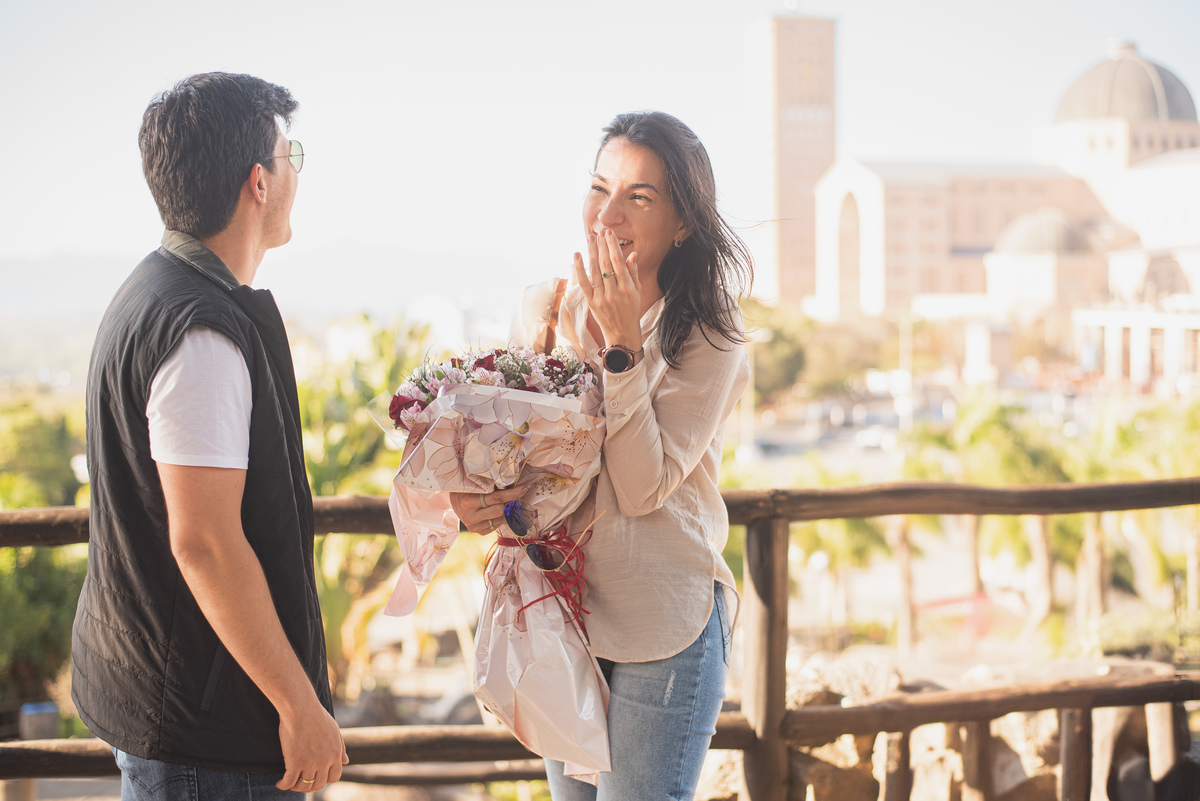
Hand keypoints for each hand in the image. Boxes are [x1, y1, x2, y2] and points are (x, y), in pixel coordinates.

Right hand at [276, 699, 347, 792]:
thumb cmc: (316, 716)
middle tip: (301, 782)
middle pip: (319, 784)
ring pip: (304, 786)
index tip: (317, 778)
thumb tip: (346, 761)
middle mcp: (325, 761)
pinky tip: (279, 783)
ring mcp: (310, 763)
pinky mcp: (295, 763)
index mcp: (336, 754)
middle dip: (310, 786)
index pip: (334, 777)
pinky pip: (289, 782)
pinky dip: (283, 785)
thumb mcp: (334, 730)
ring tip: (290, 783)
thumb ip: (341, 747)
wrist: (301, 708)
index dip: (325, 780)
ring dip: (296, 787)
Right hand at [449, 485, 526, 533]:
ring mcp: (473, 526)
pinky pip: (497, 525)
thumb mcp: (474, 483)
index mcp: (468, 502)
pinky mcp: (478, 532)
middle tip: (519, 494)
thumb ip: (491, 485)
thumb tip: (514, 484)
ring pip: (500, 520)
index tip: (524, 488)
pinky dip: (501, 517)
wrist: (453, 501)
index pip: (496, 498)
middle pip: (500, 511)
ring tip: (509, 501)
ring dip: (508, 510)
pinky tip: (500, 510)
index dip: (512, 493)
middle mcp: (470, 517)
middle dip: (511, 502)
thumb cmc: (466, 487)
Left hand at [573, 229, 642, 350]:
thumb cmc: (632, 311)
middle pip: (605, 264)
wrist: (622, 334)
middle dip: (602, 246)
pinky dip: (579, 268)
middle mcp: (614, 293)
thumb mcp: (638, 292)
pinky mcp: (591, 303)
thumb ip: (633, 273)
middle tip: (599, 232)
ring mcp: (601, 298)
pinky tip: (577, 255)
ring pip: (594, 271)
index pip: (618, 262)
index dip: (613, 246)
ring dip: (591, 252)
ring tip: (590, 238)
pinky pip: (583, 283)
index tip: (609, 233)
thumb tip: (632, 254)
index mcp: (628, 289)